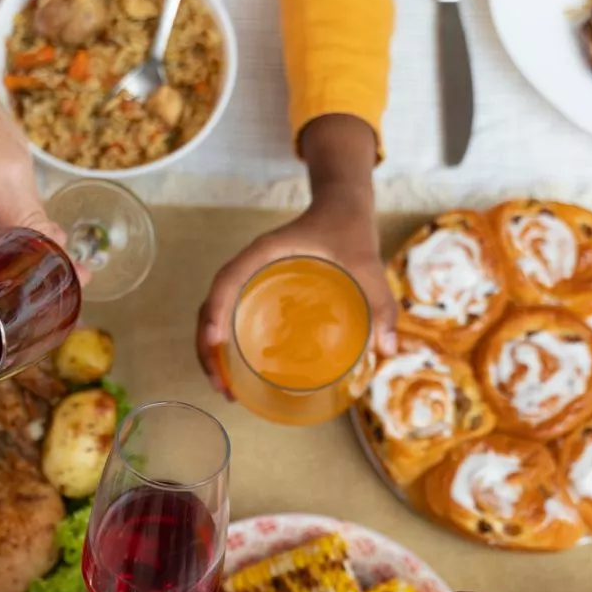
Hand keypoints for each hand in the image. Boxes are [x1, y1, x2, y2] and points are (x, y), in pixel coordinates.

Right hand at [0, 65, 65, 268]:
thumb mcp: (10, 172)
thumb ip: (31, 223)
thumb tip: (61, 263)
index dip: (32, 278)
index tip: (76, 278)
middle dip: (28, 275)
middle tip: (78, 271)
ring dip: (18, 265)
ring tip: (62, 258)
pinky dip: (5, 253)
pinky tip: (33, 243)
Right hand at [196, 113, 394, 396]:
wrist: (343, 204)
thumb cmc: (348, 227)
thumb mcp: (367, 263)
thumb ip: (380, 302)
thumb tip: (386, 349)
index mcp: (265, 252)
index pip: (227, 279)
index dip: (216, 310)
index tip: (215, 342)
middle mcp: (250, 265)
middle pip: (210, 305)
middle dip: (206, 347)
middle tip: (221, 385)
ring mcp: (251, 277)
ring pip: (215, 314)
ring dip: (209, 350)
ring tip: (224, 386)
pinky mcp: (258, 287)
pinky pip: (230, 314)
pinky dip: (224, 343)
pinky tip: (237, 368)